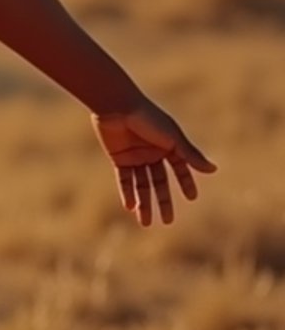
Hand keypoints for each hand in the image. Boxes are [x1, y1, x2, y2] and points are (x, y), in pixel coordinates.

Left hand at [91, 95, 216, 225]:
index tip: (192, 198)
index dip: (186, 182)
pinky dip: (127, 193)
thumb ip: (190, 155)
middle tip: (168, 221)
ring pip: (141, 184)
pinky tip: (130, 207)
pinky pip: (125, 179)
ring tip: (145, 223)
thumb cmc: (148, 117)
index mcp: (168, 145)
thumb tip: (213, 170)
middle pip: (159, 182)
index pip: (180, 168)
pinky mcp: (119, 158)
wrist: (117, 106)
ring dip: (143, 203)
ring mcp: (136, 156)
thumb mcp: (172, 138)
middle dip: (163, 201)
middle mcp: (152, 152)